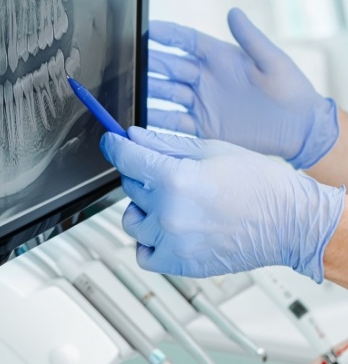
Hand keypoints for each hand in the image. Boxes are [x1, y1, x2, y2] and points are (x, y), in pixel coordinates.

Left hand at [100, 126, 344, 280]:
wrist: (289, 221)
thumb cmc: (258, 183)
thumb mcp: (209, 149)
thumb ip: (164, 144)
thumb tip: (133, 137)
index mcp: (176, 179)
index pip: (126, 159)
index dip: (114, 145)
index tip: (112, 141)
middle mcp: (170, 213)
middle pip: (129, 186)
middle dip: (141, 174)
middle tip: (167, 171)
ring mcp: (173, 241)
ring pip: (131, 219)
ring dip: (143, 207)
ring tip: (170, 202)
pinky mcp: (180, 263)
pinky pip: (143, 253)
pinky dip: (149, 239)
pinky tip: (168, 227)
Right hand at [148, 8, 337, 168]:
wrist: (300, 131)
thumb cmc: (291, 91)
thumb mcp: (272, 62)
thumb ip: (250, 38)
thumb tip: (233, 12)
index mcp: (219, 58)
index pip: (185, 40)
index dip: (166, 34)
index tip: (146, 29)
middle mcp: (204, 78)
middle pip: (168, 67)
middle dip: (148, 63)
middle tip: (128, 61)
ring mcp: (200, 102)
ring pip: (165, 93)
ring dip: (148, 91)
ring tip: (129, 91)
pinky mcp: (201, 126)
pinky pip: (173, 122)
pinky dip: (156, 120)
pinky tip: (141, 117)